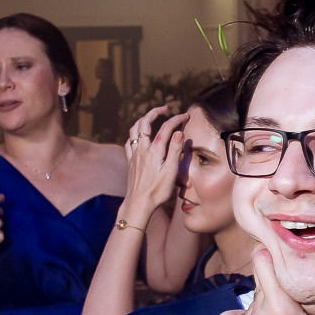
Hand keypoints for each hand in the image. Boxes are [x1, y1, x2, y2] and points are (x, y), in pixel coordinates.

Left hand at [121, 106, 187, 220]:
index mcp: (154, 150)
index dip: (176, 119)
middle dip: (155, 112)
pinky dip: (134, 134)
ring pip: (134, 130)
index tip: (186, 116)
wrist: (138, 204)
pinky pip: (129, 142)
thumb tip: (178, 132)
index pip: (166, 128)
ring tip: (151, 118)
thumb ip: (174, 150)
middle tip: (165, 109)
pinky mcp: (130, 162)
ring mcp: (134, 155)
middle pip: (144, 123)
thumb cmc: (157, 191)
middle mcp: (142, 149)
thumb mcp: (171, 171)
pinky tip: (139, 137)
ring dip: (142, 120)